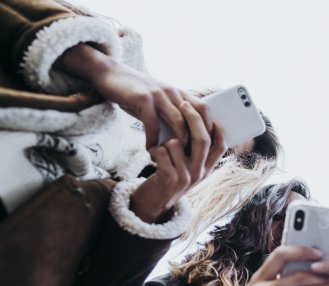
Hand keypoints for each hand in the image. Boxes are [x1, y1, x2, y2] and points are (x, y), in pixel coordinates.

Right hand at [57, 44, 206, 146]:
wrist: (110, 74)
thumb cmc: (135, 93)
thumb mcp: (158, 100)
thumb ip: (171, 115)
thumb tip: (183, 140)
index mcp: (179, 93)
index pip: (204, 110)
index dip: (209, 128)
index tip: (207, 147)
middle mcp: (173, 92)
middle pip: (195, 118)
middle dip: (197, 141)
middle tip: (192, 159)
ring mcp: (159, 95)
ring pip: (178, 122)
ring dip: (176, 143)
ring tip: (172, 158)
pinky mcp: (143, 99)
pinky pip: (153, 124)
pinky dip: (153, 140)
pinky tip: (150, 149)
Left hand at [129, 101, 224, 222]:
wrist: (151, 204)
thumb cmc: (168, 178)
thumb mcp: (187, 168)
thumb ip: (195, 151)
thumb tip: (198, 122)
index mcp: (207, 169)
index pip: (221, 145)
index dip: (217, 128)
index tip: (210, 113)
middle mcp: (199, 173)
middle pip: (202, 139)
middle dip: (193, 118)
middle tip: (183, 104)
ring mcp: (185, 176)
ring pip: (177, 142)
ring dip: (165, 141)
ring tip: (161, 150)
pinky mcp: (169, 178)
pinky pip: (162, 151)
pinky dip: (154, 150)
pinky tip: (152, 157)